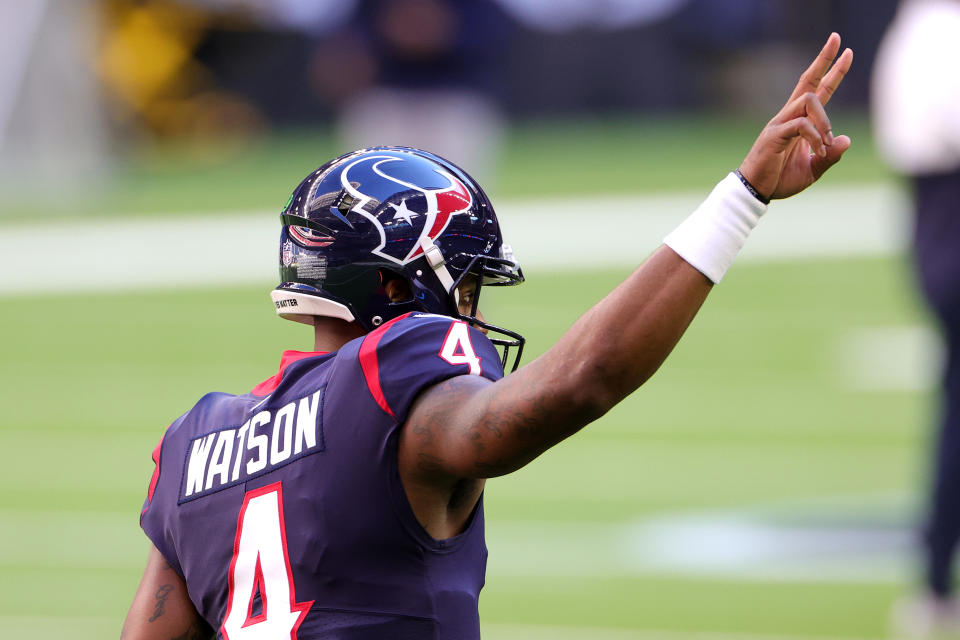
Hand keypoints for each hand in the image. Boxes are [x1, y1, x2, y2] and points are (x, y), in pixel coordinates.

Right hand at [738, 33, 852, 200]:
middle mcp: (789, 116)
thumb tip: (846, 140)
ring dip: (825, 119)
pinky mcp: (774, 135)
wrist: (757, 192)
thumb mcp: (813, 169)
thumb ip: (830, 156)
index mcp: (799, 122)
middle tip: (837, 37)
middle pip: (807, 81)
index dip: (833, 72)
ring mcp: (780, 123)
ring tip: (827, 142)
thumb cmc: (780, 179)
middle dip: (824, 59)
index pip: (819, 90)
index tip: (847, 51)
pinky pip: (800, 124)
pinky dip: (814, 135)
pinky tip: (818, 149)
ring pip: (808, 100)